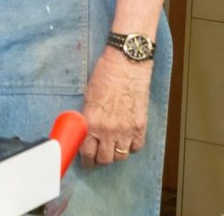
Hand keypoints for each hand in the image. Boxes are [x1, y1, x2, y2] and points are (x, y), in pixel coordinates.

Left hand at [78, 48, 151, 167]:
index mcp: (91, 121)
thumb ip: (87, 118)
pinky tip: (127, 139)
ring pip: (120, 156)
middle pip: (104, 159)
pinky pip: (136, 147)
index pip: (86, 152)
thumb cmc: (106, 73)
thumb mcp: (88, 97)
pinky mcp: (140, 125)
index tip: (86, 160)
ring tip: (113, 146)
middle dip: (99, 159)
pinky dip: (131, 146)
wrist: (127, 63)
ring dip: (115, 153)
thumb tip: (84, 134)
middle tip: (99, 154)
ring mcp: (126, 129)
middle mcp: (108, 129)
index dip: (86, 159)